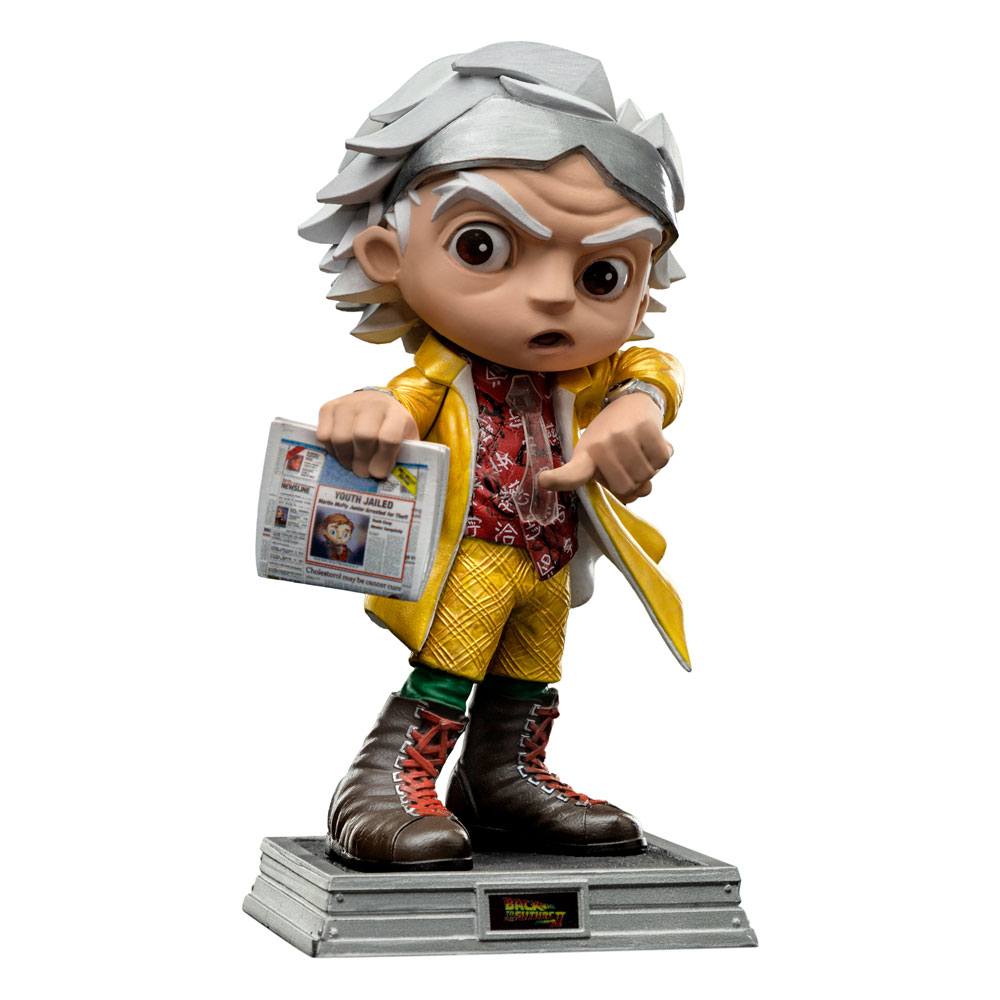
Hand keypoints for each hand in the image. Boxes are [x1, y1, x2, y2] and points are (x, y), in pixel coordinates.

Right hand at [316, 390, 418, 478]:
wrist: (377, 403)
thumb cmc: (391, 428)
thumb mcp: (405, 440)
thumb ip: (401, 458)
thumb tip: (390, 482)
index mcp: (395, 414)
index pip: (389, 437)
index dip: (383, 460)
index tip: (379, 474)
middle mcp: (371, 404)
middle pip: (362, 436)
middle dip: (362, 461)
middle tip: (363, 473)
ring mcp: (347, 404)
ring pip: (340, 438)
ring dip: (345, 458)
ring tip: (352, 465)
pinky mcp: (328, 408)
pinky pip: (323, 436)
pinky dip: (331, 450)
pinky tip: (341, 453)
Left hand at [537, 392, 672, 502]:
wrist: (632, 400)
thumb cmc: (613, 437)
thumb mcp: (599, 456)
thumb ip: (613, 481)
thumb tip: (635, 494)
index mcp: (586, 454)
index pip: (573, 473)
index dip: (559, 480)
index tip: (544, 481)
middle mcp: (603, 445)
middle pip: (626, 489)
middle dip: (633, 484)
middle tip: (628, 467)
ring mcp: (625, 436)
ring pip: (647, 477)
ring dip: (648, 471)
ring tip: (639, 454)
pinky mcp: (648, 429)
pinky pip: (662, 462)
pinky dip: (660, 458)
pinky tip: (650, 446)